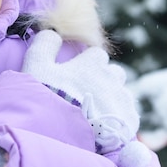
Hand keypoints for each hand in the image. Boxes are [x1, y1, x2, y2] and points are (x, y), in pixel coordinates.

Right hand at [23, 30, 149, 166]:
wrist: (61, 134)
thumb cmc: (46, 97)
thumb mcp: (36, 66)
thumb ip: (45, 45)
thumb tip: (53, 32)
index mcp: (92, 63)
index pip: (97, 54)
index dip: (87, 63)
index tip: (76, 75)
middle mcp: (111, 78)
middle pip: (114, 72)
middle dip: (104, 79)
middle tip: (86, 94)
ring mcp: (122, 99)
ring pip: (121, 93)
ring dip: (111, 98)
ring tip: (95, 113)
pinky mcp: (130, 120)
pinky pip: (129, 114)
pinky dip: (119, 118)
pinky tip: (104, 127)